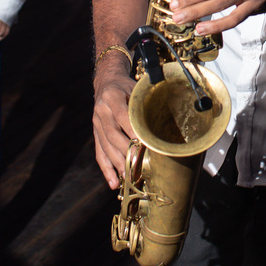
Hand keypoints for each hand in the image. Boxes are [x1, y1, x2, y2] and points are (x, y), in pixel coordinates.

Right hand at [93, 61, 137, 188]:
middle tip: (139, 165)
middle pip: (112, 135)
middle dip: (126, 151)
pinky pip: (100, 154)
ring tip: (129, 177)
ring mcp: (96, 124)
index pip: (122, 116)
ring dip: (118, 164)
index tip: (144, 143)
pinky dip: (107, 170)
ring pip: (106, 147)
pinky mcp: (96, 134)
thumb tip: (169, 118)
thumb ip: (146, 103)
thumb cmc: (127, 87)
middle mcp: (102, 111)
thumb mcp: (136, 89)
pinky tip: (114, 183)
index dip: (132, 130)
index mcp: (112, 97)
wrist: (107, 82)